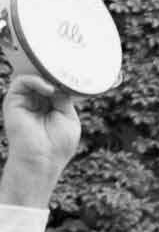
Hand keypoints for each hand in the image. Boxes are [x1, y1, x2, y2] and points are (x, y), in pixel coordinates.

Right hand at [1, 74, 80, 202]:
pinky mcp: (13, 101)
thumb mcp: (69, 118)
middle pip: (42, 78)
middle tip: (64, 70)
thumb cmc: (58, 145)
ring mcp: (24, 101)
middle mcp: (35, 102)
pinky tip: (48, 89)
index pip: (53, 85)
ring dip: (45, 76)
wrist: (41, 160)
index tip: (72, 74)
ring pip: (31, 76)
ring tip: (57, 83)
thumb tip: (58, 82)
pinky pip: (21, 81)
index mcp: (49, 107)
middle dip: (52, 73)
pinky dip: (35, 80)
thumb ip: (64, 98)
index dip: (61, 79)